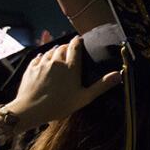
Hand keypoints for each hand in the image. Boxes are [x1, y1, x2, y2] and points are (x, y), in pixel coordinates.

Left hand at [7, 38, 121, 129]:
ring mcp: (42, 64)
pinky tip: (43, 58)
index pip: (75, 47)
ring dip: (55, 50)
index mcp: (71, 67)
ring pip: (50, 51)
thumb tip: (119, 75)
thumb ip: (101, 85)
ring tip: (58, 52)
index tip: (79, 39)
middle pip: (62, 47)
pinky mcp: (31, 68)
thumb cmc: (59, 105)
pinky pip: (38, 57)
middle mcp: (57, 62)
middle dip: (66, 46)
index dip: (77, 41)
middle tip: (70, 48)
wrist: (30, 110)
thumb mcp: (84, 97)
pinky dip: (43, 56)